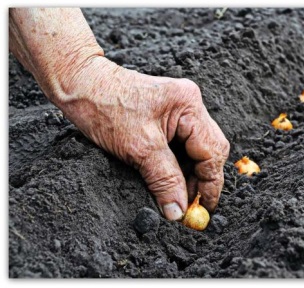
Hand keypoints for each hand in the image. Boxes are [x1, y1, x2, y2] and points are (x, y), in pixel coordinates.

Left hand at [57, 56, 229, 219]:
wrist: (81, 85)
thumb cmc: (105, 107)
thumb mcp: (138, 148)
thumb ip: (164, 180)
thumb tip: (178, 211)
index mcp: (189, 105)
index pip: (213, 150)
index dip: (211, 183)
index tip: (204, 208)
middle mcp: (190, 105)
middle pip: (209, 149)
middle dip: (201, 179)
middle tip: (188, 205)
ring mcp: (180, 109)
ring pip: (196, 150)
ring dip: (189, 174)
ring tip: (177, 195)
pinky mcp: (168, 116)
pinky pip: (182, 145)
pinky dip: (178, 164)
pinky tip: (169, 179)